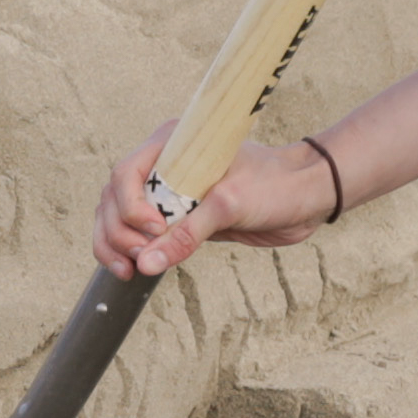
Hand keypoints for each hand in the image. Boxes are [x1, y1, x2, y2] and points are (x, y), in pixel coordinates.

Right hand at [91, 127, 332, 278]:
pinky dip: (132, 253)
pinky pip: (141, 235)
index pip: (126, 174)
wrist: (304, 197)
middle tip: (139, 259)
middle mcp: (163, 167)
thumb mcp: (229, 205)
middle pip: (114, 199)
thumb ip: (187, 234)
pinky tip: (135, 271)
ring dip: (115, 245)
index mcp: (172, 146)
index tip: (153, 230)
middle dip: (117, 231)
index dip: (129, 206)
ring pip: (119, 218)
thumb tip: (147, 263)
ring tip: (130, 270)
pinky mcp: (178, 218)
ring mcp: (168, 193)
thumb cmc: (274, 185)